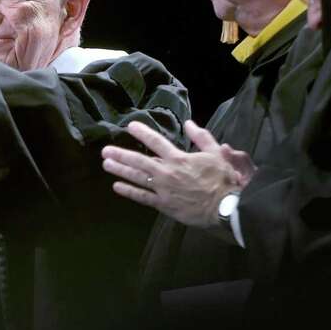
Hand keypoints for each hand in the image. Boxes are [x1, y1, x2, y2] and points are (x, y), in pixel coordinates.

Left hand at [101, 120, 250, 227]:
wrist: (224, 207)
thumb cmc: (222, 179)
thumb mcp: (215, 153)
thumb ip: (201, 137)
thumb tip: (189, 123)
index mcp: (179, 158)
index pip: (156, 142)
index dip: (142, 133)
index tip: (130, 126)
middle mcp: (166, 172)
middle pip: (139, 161)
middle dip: (121, 155)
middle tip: (106, 151)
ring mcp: (163, 189)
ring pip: (137, 177)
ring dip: (120, 170)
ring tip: (106, 164)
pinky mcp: (163, 204)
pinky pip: (142, 197)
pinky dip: (129, 191)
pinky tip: (117, 186)